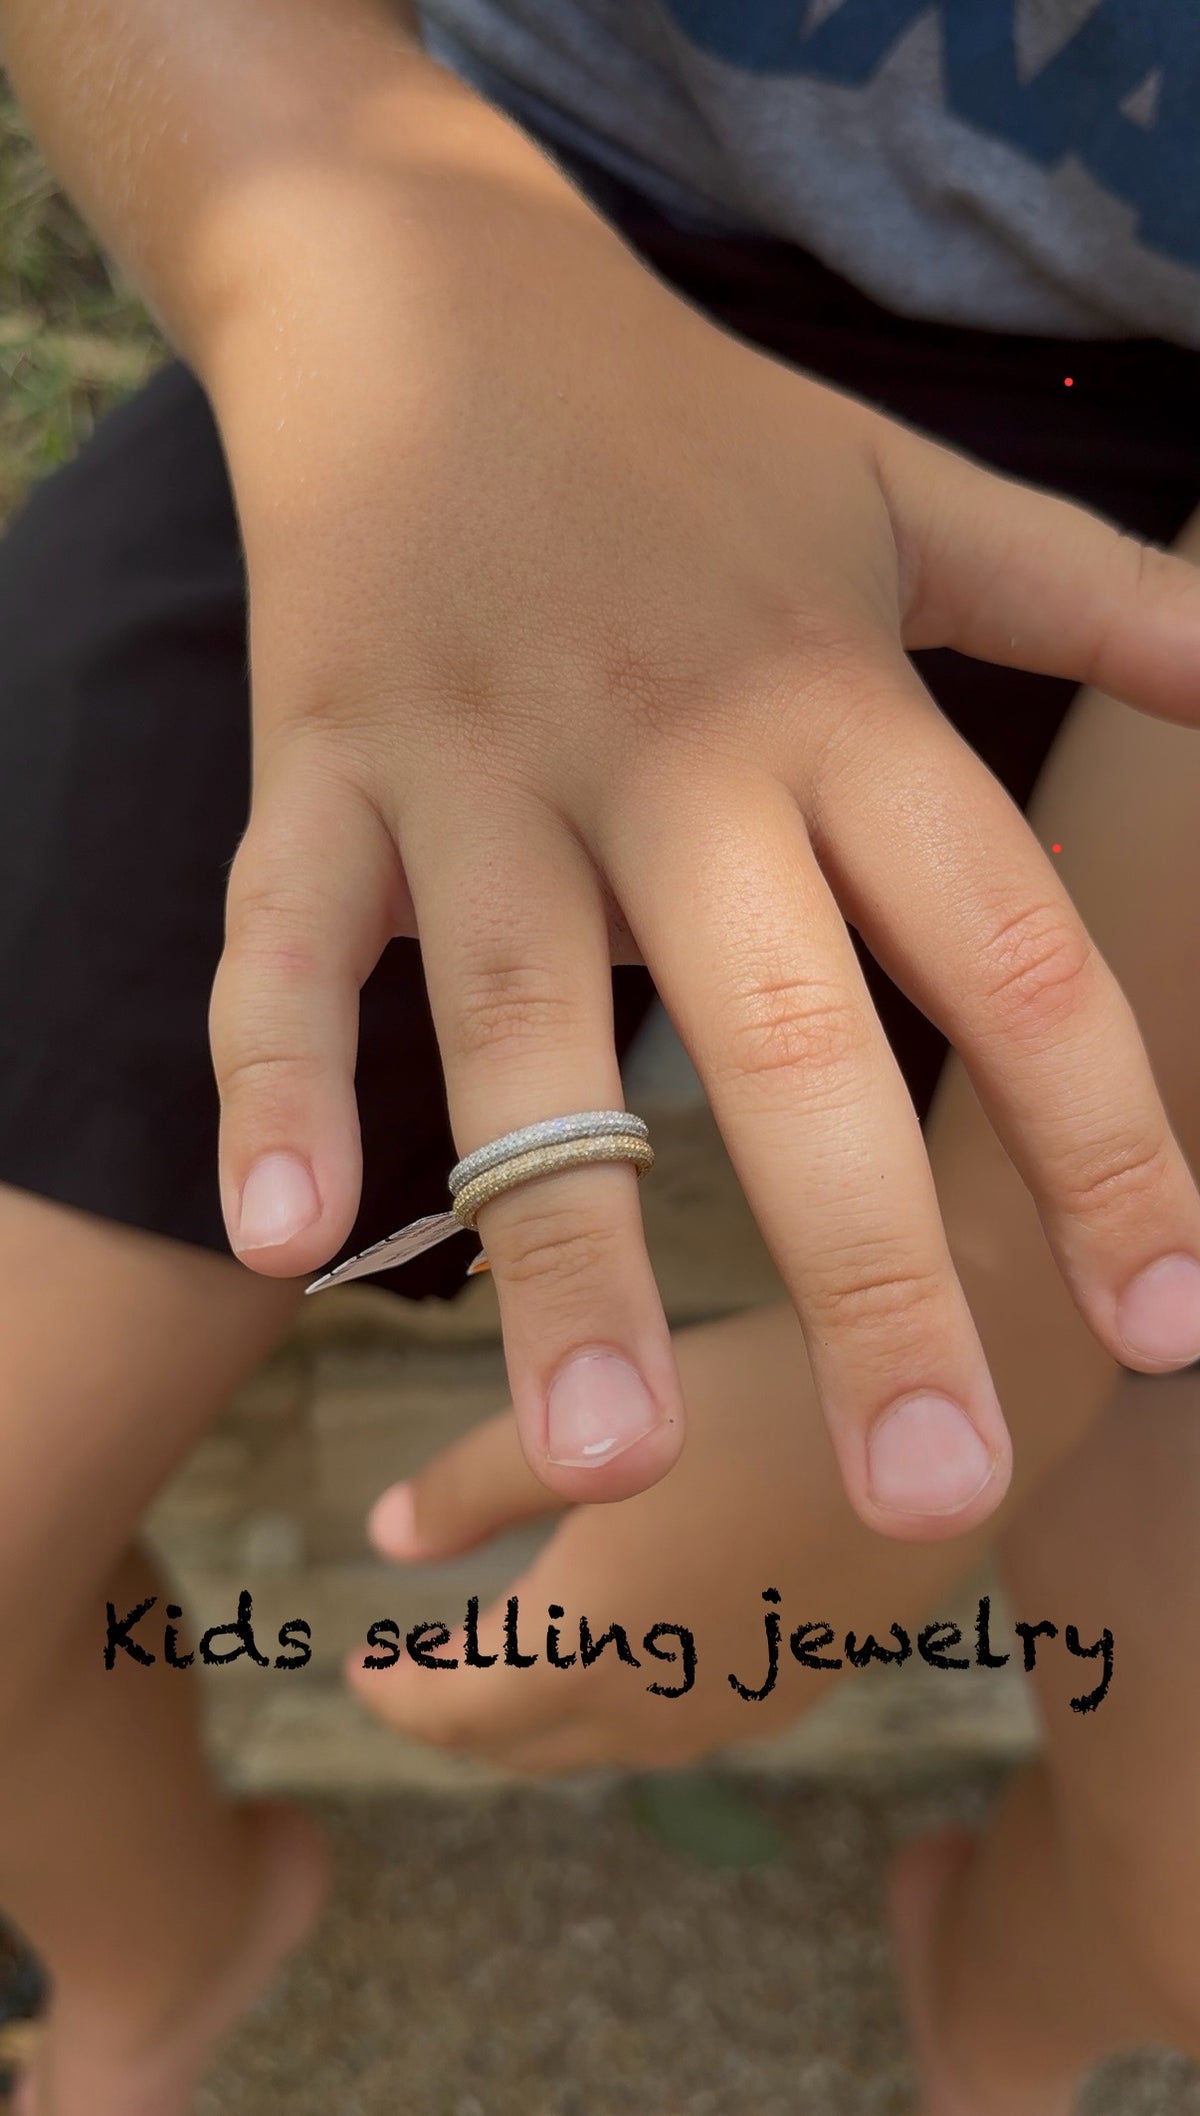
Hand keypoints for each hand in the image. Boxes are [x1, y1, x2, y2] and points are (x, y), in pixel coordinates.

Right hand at [205, 113, 1199, 1535]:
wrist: (423, 297)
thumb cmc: (691, 434)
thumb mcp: (915, 496)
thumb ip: (1094, 600)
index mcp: (834, 700)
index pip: (1002, 947)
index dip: (1104, 1140)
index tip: (1174, 1324)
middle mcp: (667, 751)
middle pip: (785, 1034)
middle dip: (868, 1273)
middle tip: (936, 1491)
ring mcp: (475, 768)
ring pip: (518, 1027)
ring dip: (562, 1246)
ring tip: (609, 1449)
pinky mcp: (317, 774)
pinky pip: (282, 945)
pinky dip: (273, 1087)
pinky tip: (289, 1244)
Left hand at [344, 1304, 964, 1771]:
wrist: (939, 1424)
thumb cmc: (750, 1400)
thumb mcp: (588, 1432)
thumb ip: (472, 1486)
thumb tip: (383, 1537)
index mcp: (588, 1644)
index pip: (462, 1709)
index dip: (401, 1696)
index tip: (360, 1670)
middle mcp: (662, 1703)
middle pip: (531, 1742)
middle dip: (463, 1717)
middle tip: (418, 1676)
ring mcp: (744, 1702)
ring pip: (612, 1741)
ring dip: (546, 1714)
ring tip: (512, 1658)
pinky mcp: (810, 1679)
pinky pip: (690, 1719)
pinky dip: (629, 1700)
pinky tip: (638, 1641)